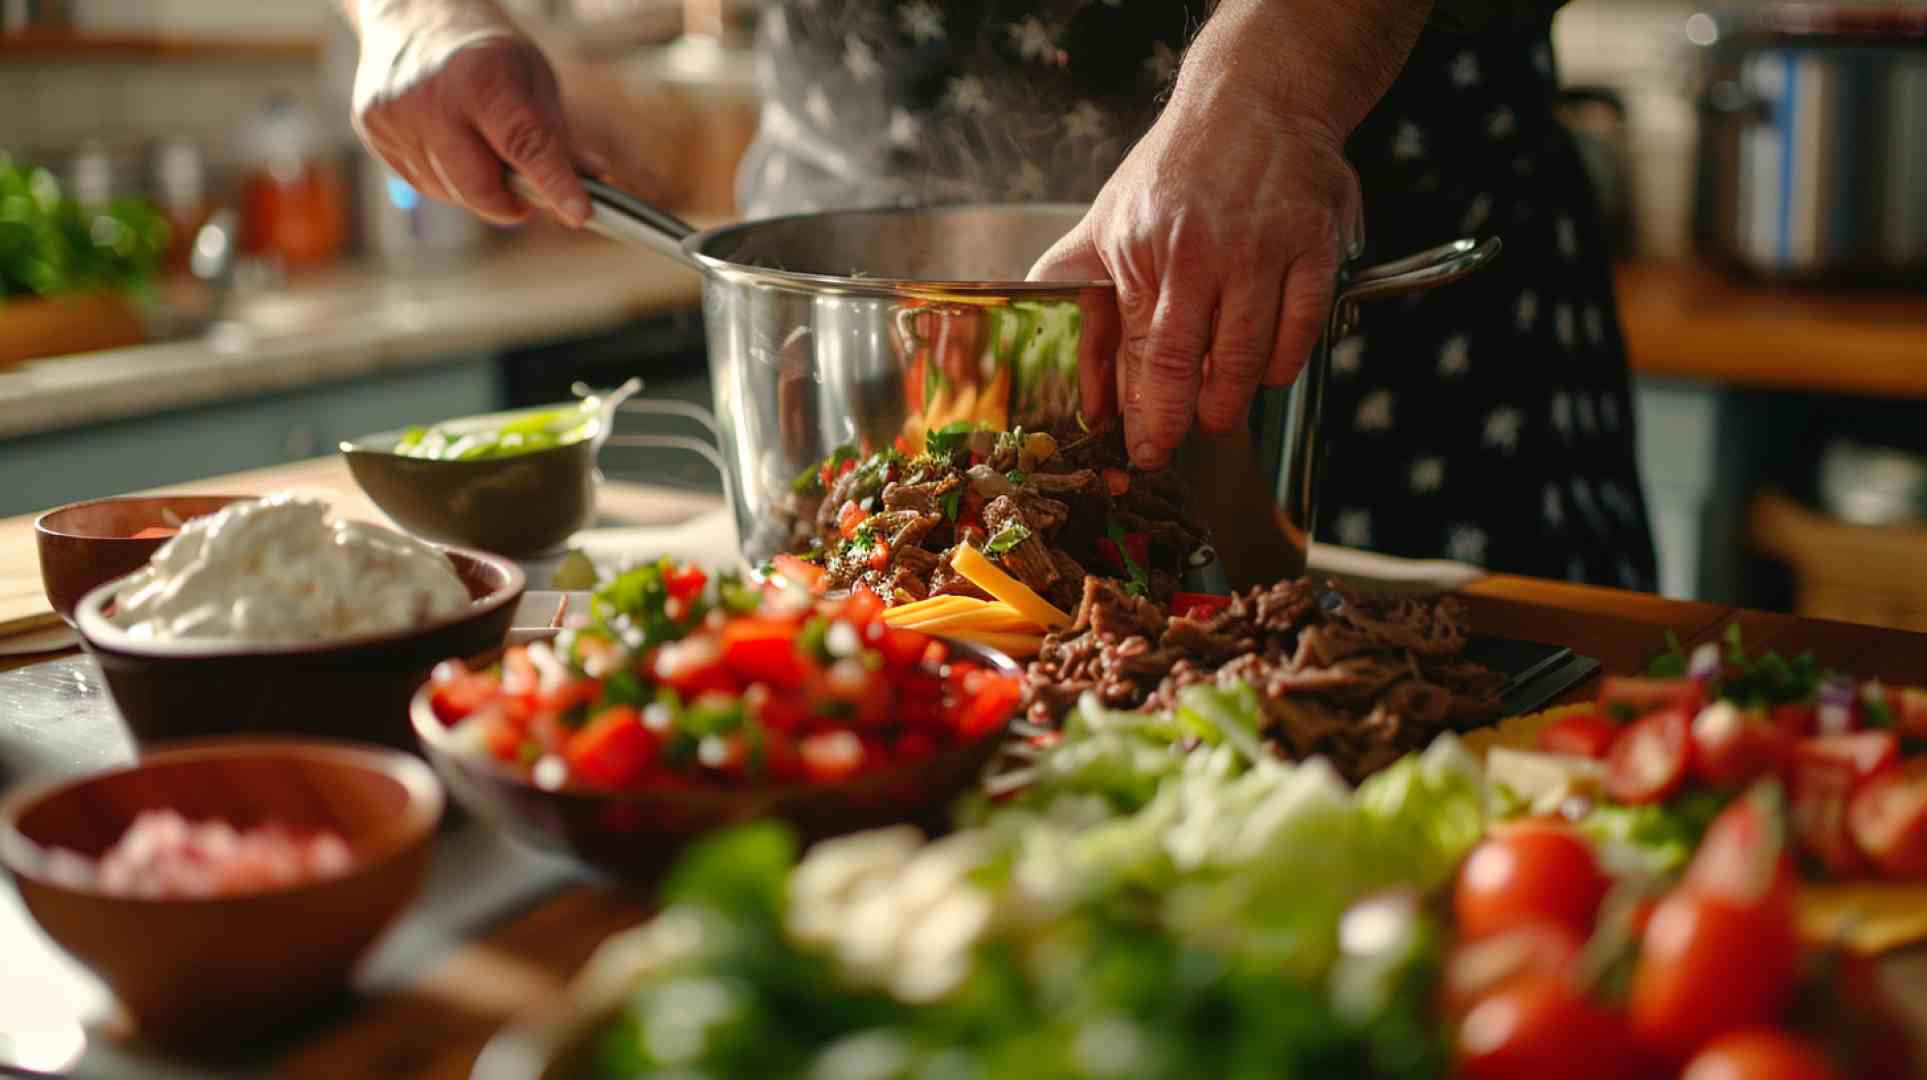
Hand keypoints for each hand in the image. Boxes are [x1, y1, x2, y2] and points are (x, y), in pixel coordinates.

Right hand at [352, 27, 602, 226]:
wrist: (413, 13)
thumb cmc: (486, 51)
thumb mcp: (534, 78)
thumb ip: (558, 135)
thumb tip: (595, 179)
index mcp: (480, 76)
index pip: (523, 144)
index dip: (554, 184)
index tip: (578, 213)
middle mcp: (431, 97)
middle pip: (480, 186)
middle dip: (512, 203)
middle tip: (531, 196)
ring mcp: (395, 116)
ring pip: (452, 192)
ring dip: (478, 189)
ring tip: (480, 145)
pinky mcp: (372, 130)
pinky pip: (423, 184)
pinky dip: (447, 178)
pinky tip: (448, 142)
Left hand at [1029, 0, 1422, 471]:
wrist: (1256, 97)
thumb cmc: (1176, 166)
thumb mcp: (1107, 216)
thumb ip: (1074, 282)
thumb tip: (1054, 348)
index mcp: (1142, 249)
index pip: (1142, 355)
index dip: (1144, 414)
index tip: (1145, 450)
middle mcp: (1201, 251)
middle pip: (1189, 365)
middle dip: (1184, 420)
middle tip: (1182, 437)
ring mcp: (1263, 250)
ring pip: (1248, 360)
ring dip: (1232, 399)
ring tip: (1220, 410)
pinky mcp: (1316, 247)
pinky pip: (1300, 333)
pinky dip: (1282, 364)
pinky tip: (1265, 366)